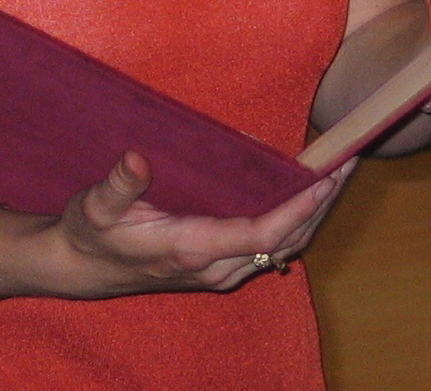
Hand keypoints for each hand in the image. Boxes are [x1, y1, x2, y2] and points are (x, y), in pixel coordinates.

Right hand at [38, 151, 357, 297]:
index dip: (297, 209)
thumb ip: (118, 185)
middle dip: (321, 205)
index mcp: (191, 248)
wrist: (83, 267)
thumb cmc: (91, 232)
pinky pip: (270, 248)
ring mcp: (221, 272)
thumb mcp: (95, 206)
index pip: (260, 233)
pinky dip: (295, 222)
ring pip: (283, 247)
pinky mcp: (221, 268)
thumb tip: (137, 159)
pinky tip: (303, 197)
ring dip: (313, 214)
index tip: (325, 180)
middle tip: (347, 163)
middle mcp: (215, 266)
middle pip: (286, 241)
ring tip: (335, 173)